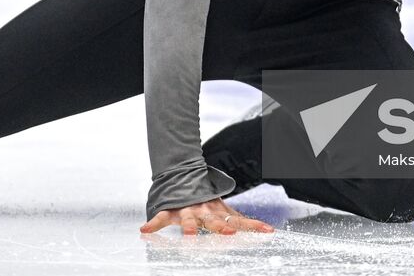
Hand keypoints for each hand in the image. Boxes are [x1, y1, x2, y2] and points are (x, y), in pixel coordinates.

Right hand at [139, 197, 274, 235]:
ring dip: (189, 227)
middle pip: (215, 221)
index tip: (268, 231)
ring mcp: (187, 210)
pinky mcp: (171, 211)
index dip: (253, 225)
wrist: (183, 178)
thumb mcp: (223, 208)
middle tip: (229, 232)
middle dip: (221, 226)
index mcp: (219, 212)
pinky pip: (161, 218)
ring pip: (189, 220)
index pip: (239, 220)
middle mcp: (205, 211)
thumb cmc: (205, 200)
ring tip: (189, 236)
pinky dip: (154, 223)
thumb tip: (267, 229)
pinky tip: (145, 229)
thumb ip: (240, 219)